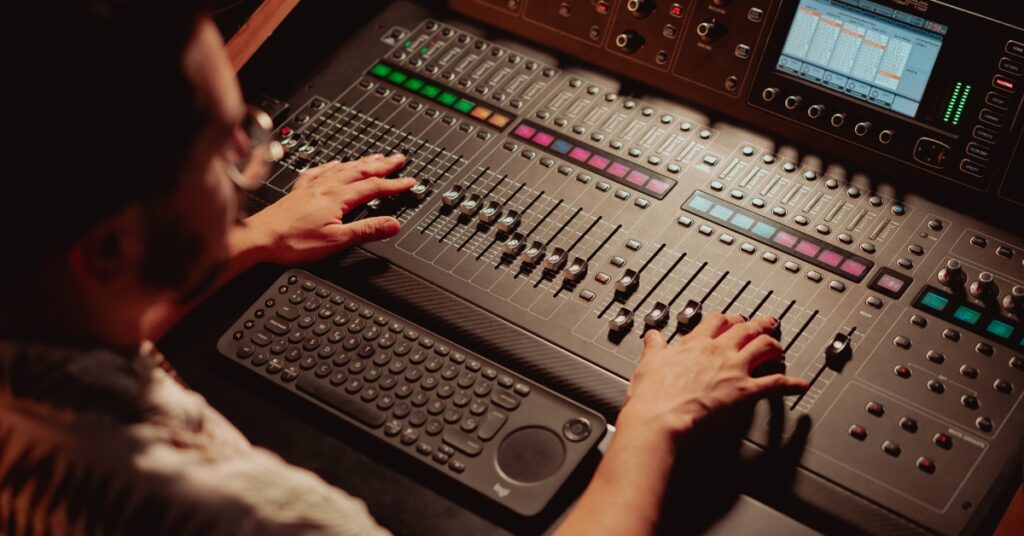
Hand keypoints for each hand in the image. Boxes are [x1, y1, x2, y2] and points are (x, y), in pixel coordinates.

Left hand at [238, 154, 415, 264]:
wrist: (259, 238)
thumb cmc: (292, 241)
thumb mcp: (336, 240)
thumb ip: (367, 230)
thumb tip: (393, 224)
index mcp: (338, 198)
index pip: (374, 188)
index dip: (394, 185)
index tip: (410, 182)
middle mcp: (326, 187)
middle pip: (360, 171)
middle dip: (382, 165)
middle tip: (398, 159)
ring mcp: (312, 187)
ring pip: (343, 168)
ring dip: (362, 162)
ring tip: (376, 157)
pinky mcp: (299, 192)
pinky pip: (319, 172)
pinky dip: (331, 166)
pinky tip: (334, 164)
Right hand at [617, 314, 808, 447]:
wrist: (661, 417)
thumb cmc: (653, 396)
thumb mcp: (649, 363)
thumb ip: (655, 347)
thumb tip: (653, 337)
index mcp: (695, 343)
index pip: (717, 321)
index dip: (728, 318)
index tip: (732, 320)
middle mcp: (719, 351)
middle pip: (745, 329)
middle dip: (758, 325)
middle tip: (766, 324)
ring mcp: (734, 370)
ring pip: (763, 347)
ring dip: (774, 345)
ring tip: (779, 348)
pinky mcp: (745, 392)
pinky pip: (775, 383)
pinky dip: (791, 383)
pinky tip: (800, 384)